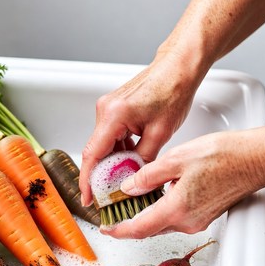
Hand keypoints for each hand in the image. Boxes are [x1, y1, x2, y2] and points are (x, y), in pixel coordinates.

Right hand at [79, 52, 199, 205]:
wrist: (177, 69)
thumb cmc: (173, 91)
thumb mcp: (160, 133)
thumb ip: (142, 159)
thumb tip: (132, 177)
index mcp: (114, 115)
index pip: (93, 154)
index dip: (87, 179)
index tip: (87, 196)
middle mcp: (105, 110)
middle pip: (95, 150)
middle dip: (101, 174)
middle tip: (108, 193)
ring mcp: (107, 108)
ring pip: (103, 144)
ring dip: (112, 161)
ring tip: (124, 176)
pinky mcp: (113, 109)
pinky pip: (109, 135)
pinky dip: (117, 149)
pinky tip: (128, 157)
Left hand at [103, 128, 264, 238]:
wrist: (254, 159)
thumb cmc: (222, 156)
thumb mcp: (175, 159)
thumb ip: (147, 176)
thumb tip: (129, 187)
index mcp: (177, 208)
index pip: (139, 228)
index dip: (119, 231)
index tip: (106, 229)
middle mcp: (187, 221)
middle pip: (149, 229)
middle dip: (128, 224)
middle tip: (113, 214)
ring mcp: (198, 221)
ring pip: (162, 224)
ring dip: (144, 217)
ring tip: (129, 204)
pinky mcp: (204, 215)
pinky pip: (175, 218)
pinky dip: (160, 212)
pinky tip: (154, 198)